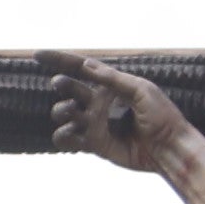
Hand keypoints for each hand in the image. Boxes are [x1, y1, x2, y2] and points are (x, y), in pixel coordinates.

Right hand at [42, 52, 196, 175]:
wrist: (168, 148)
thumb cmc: (161, 116)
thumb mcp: (140, 90)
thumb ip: (113, 79)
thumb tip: (86, 65)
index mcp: (111, 84)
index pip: (80, 67)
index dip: (58, 60)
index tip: (37, 55)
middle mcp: (100, 102)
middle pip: (70, 88)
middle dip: (61, 84)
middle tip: (60, 84)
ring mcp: (96, 123)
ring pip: (65, 113)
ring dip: (61, 110)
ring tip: (72, 112)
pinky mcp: (95, 144)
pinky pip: (69, 139)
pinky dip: (63, 135)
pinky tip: (70, 132)